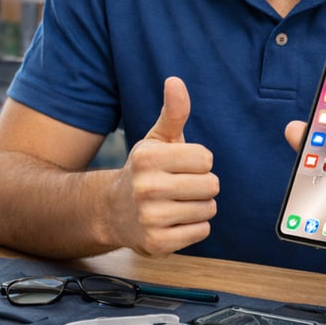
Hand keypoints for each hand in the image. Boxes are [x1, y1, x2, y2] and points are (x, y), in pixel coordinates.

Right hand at [110, 77, 218, 257]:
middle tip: (180, 186)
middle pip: (211, 184)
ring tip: (177, 203)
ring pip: (209, 209)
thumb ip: (172, 112)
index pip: (206, 158)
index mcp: (148, 158)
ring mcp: (151, 218)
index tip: (180, 165)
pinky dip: (194, 227)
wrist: (114, 211)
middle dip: (202, 185)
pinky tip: (175, 221)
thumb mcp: (156, 140)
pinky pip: (202, 231)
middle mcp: (147, 188)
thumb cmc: (145, 171)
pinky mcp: (158, 243)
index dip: (198, 161)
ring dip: (199, 206)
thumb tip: (175, 81)